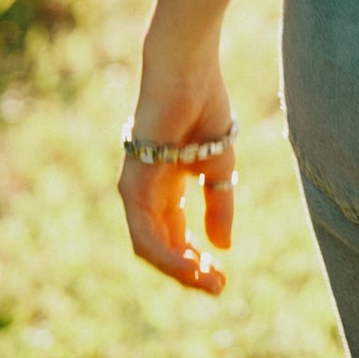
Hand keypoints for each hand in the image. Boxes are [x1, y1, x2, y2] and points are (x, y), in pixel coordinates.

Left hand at [118, 40, 235, 294]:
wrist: (188, 70)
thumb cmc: (205, 105)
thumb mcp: (220, 165)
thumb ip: (219, 205)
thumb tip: (222, 246)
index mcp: (168, 186)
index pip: (177, 236)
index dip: (199, 260)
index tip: (223, 279)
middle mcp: (147, 192)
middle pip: (163, 247)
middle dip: (191, 272)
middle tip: (218, 287)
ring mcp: (137, 190)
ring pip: (151, 248)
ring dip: (180, 270)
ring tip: (208, 281)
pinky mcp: (134, 185)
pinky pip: (146, 233)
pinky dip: (169, 254)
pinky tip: (192, 263)